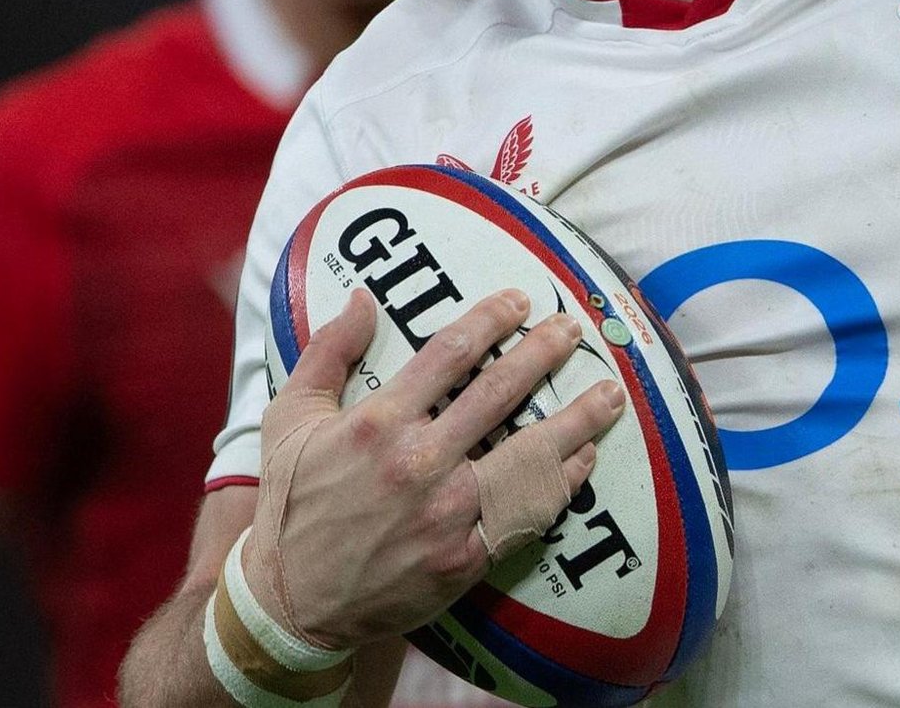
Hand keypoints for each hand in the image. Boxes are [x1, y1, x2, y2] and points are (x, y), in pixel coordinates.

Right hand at [242, 287, 625, 651]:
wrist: (290, 601)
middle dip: (544, 353)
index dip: (492, 319)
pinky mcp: (464, 557)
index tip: (521, 301)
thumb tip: (363, 296)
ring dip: (576, 419)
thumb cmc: (291, 504)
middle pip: (499, 393)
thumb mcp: (289, 418)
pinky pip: (525, 512)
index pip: (450, 353)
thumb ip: (327, 351)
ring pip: (528, 453)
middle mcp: (417, 462)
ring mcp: (445, 512)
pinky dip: (561, 483)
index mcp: (377, 422)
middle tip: (573, 329)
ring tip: (610, 394)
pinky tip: (585, 460)